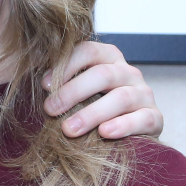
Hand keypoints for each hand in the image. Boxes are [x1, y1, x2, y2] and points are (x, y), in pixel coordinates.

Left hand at [42, 41, 162, 138]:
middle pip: (102, 75)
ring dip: (91, 114)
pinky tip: (104, 133)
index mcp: (107, 58)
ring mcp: (144, 94)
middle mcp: (128, 72)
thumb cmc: (89, 106)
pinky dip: (123, 126)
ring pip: (121, 98)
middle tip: (50, 109)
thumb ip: (59, 82)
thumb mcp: (75, 90)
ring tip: (68, 129)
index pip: (88, 51)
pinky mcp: (154, 117)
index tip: (44, 85)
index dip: (65, 66)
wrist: (125, 131)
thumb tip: (31, 81)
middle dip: (73, 92)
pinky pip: (143, 119)